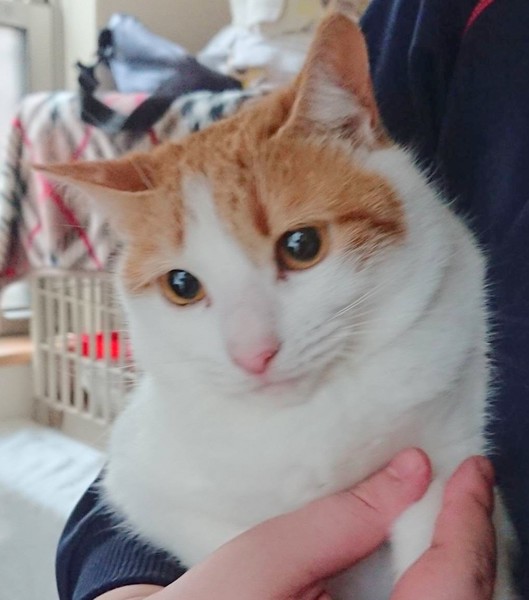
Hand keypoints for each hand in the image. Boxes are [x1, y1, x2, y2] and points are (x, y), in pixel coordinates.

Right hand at [97, 450, 496, 599]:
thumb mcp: (268, 557)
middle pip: (462, 595)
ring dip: (460, 553)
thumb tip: (409, 471)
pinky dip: (440, 569)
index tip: (472, 471)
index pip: (450, 586)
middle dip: (470, 536)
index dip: (467, 524)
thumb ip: (342, 519)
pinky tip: (430, 537)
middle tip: (468, 480)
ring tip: (455, 499)